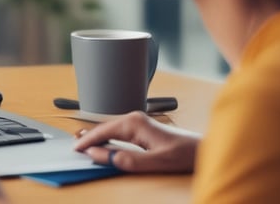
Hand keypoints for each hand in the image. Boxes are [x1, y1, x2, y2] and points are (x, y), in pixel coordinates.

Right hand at [73, 111, 200, 172]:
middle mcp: (135, 118)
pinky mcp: (143, 128)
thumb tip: (101, 156)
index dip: (88, 141)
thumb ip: (127, 159)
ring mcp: (139, 121)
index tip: (76, 149)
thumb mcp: (155, 161)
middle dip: (89, 136)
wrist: (205, 149)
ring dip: (97, 136)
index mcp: (135, 123)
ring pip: (111, 128)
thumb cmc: (184, 154)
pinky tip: (103, 140)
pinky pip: (118, 130)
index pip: (103, 131)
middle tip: (74, 146)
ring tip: (82, 141)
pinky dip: (108, 136)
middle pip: (105, 127)